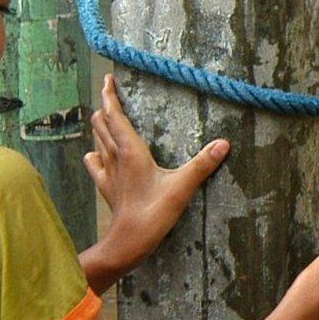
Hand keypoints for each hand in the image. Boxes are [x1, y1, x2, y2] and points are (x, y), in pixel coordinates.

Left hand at [85, 74, 227, 269]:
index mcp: (130, 150)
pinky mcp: (105, 187)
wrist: (128, 242)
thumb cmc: (153, 213)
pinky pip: (94, 162)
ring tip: (107, 118)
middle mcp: (114, 157)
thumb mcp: (183, 187)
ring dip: (100, 126)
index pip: (113, 114)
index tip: (108, 78)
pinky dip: (95, 152)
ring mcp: (107, 172)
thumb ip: (203, 164)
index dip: (109, 94)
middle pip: (101, 123)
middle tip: (112, 95)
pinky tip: (99, 153)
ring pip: (96, 139)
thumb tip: (224, 143)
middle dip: (105, 107)